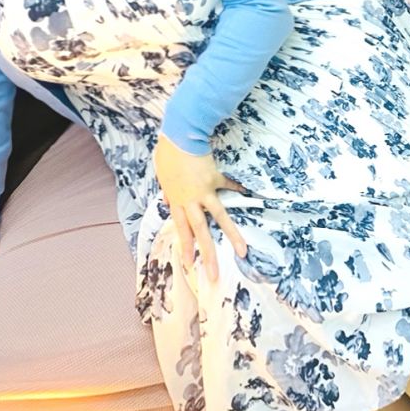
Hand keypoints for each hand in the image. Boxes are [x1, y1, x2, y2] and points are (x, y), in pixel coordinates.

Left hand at [153, 133, 247, 281]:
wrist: (181, 136)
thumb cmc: (168, 153)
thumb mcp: (161, 174)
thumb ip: (165, 190)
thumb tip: (166, 200)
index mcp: (177, 201)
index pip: (182, 229)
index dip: (186, 248)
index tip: (190, 265)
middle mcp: (191, 201)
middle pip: (199, 232)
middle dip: (207, 255)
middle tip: (213, 274)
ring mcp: (205, 191)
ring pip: (219, 217)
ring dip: (232, 235)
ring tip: (243, 251)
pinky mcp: (216, 178)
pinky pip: (229, 185)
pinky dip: (238, 188)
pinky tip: (248, 192)